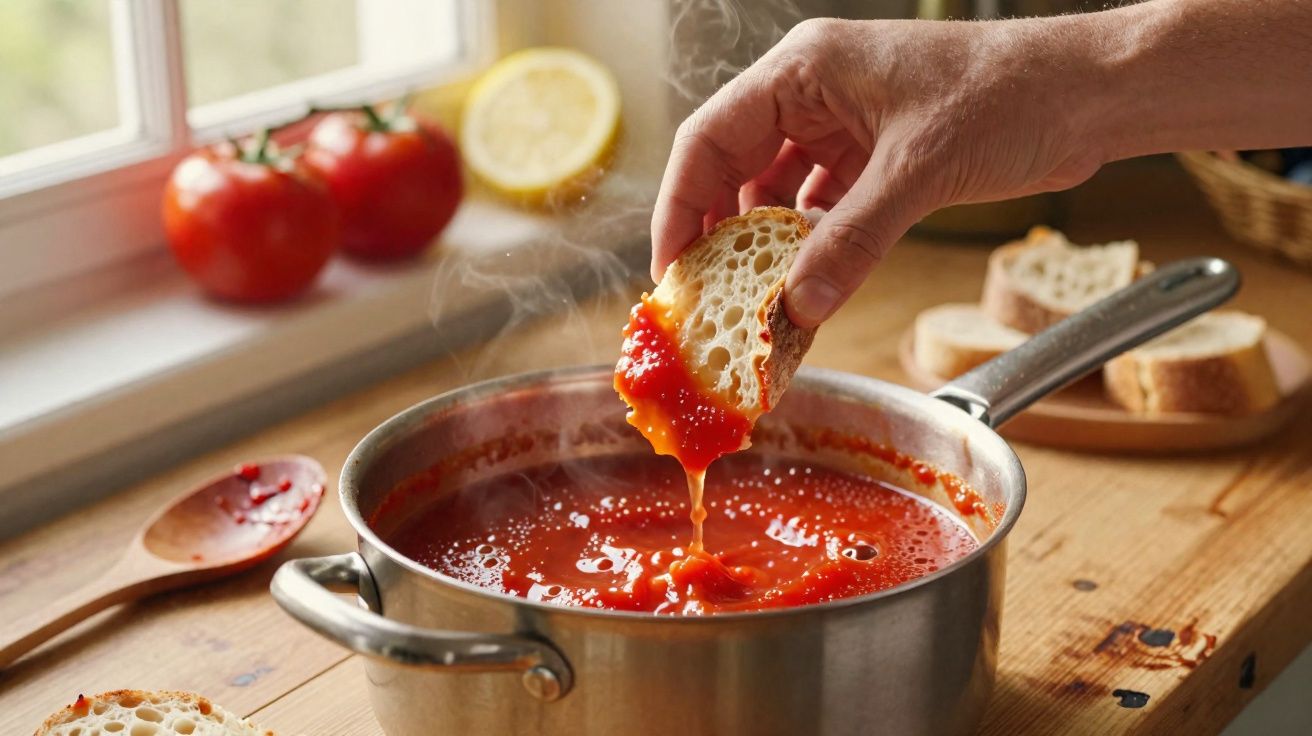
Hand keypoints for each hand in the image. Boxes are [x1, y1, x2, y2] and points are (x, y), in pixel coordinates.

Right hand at [650, 16, 1107, 326]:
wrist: (1089, 95)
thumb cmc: (1011, 95)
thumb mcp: (918, 170)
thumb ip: (851, 242)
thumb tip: (798, 307)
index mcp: (805, 69)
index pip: (711, 138)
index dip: (679, 206)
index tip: (671, 269)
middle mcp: (814, 94)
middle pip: (734, 168)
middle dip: (718, 234)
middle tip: (705, 298)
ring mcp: (844, 126)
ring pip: (776, 194)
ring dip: (766, 247)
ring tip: (752, 300)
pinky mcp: (875, 157)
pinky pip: (821, 209)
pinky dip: (811, 248)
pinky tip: (806, 283)